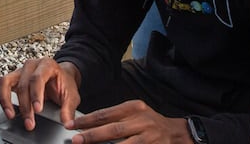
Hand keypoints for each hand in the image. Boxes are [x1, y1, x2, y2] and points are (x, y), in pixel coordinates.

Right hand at [0, 58, 80, 130]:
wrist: (61, 76)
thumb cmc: (64, 83)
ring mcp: (20, 71)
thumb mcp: (71, 95)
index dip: (35, 95)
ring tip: (10, 115)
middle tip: (29, 122)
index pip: (37, 78)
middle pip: (22, 84)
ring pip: (6, 81)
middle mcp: (31, 65)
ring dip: (6, 100)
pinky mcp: (12, 78)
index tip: (37, 110)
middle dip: (24, 106)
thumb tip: (66, 122)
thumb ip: (68, 108)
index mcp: (46, 65)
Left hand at [65, 100, 192, 143]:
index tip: (71, 125)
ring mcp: (149, 137)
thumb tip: (89, 126)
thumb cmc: (150, 123)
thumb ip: (115, 118)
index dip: (87, 120)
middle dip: (92, 136)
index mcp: (133, 108)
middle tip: (76, 140)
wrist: (177, 133)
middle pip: (113, 129)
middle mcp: (142, 121)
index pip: (105, 114)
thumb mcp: (135, 114)